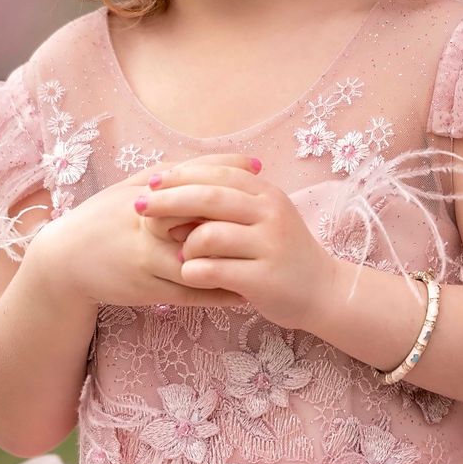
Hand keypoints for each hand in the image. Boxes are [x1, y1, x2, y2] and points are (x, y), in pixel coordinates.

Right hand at [25, 153, 251, 311]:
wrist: (65, 261)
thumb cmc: (106, 217)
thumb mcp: (135, 186)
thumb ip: (179, 172)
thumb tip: (232, 162)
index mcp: (146, 193)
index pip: (196, 178)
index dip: (229, 175)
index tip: (259, 172)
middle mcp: (149, 224)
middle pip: (203, 218)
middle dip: (237, 220)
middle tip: (274, 217)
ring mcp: (149, 258)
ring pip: (203, 260)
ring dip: (236, 261)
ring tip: (268, 259)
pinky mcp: (149, 289)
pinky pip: (193, 292)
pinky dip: (221, 292)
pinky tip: (245, 292)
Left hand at [135, 155, 338, 331]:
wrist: (322, 291)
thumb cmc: (282, 252)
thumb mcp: (265, 215)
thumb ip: (232, 199)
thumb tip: (177, 187)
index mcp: (267, 194)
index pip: (218, 172)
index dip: (181, 175)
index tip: (152, 181)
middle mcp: (270, 214)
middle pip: (208, 197)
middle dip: (167, 200)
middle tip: (140, 207)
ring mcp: (269, 246)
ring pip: (208, 235)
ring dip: (184, 245)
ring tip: (183, 257)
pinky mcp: (263, 279)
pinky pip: (213, 270)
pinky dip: (193, 272)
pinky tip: (191, 275)